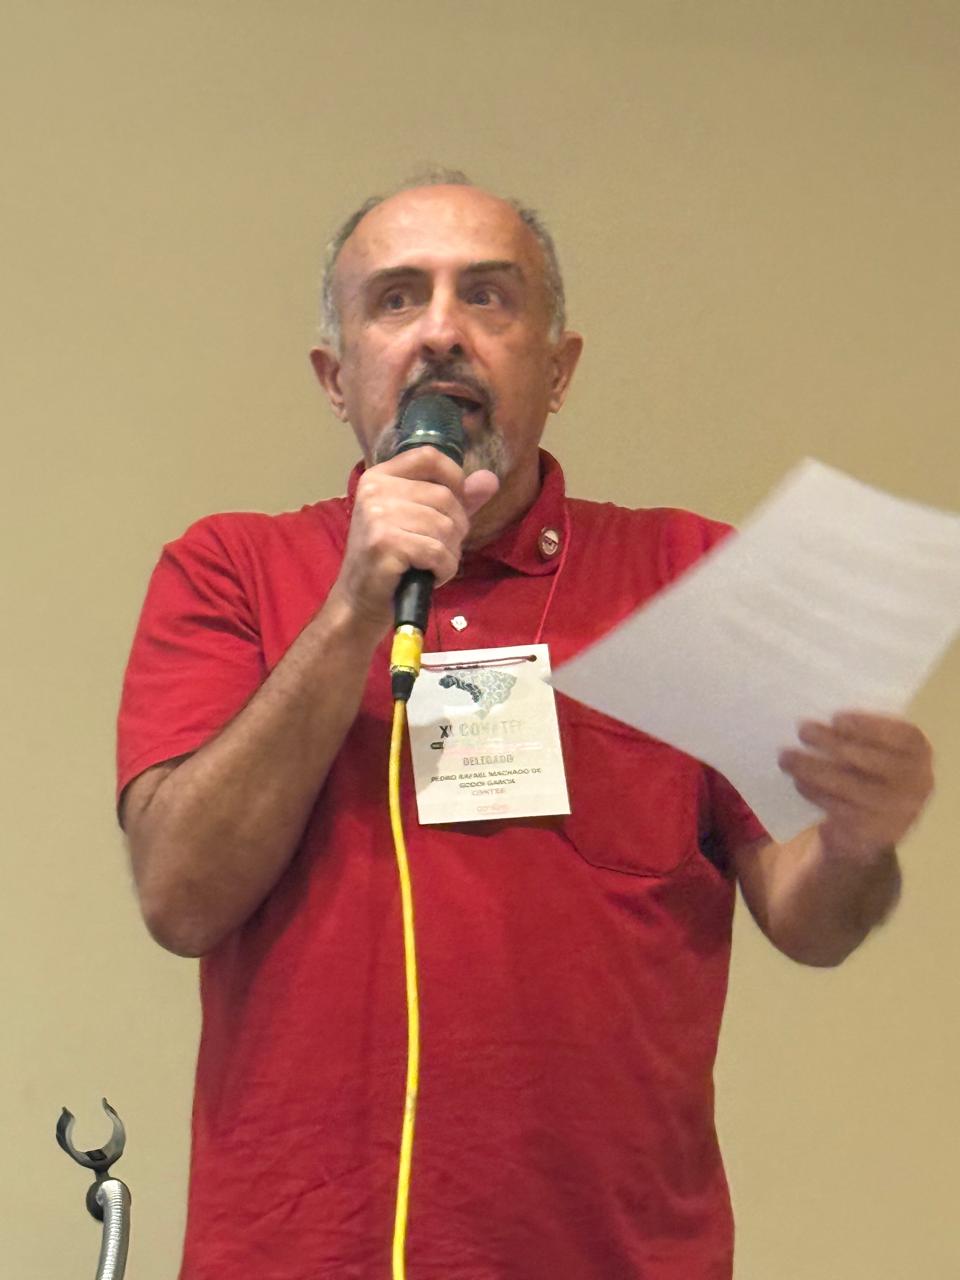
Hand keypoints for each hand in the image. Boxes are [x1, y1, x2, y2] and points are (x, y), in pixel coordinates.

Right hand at [332, 446, 498, 631]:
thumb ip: (456, 499)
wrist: (360, 600)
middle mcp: (375, 490)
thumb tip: (491, 479)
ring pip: (445, 526)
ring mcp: (377, 516)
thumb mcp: (422, 522)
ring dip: (449, 553)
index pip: (429, 456)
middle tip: (438, 550)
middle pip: (444, 497)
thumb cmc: (393, 560)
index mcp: (380, 477)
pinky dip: (444, 569)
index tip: (454, 507)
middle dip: (455, 529)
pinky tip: (430, 576)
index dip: (454, 479)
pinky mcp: (385, 544)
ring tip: (431, 565)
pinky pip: (438, 552)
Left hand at [778, 712, 933, 863]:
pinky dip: (816, 793)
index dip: (870, 726)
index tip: (835, 718)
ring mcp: (898, 812)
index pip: (903, 736)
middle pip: (871, 760)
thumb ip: (857, 735)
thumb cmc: (867, 773)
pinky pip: (841, 809)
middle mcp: (917, 783)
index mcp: (920, 754)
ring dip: (814, 769)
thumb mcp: (873, 751)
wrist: (869, 828)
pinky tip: (799, 782)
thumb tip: (818, 719)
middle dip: (832, 743)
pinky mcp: (874, 833)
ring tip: (787, 758)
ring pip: (851, 786)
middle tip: (803, 731)